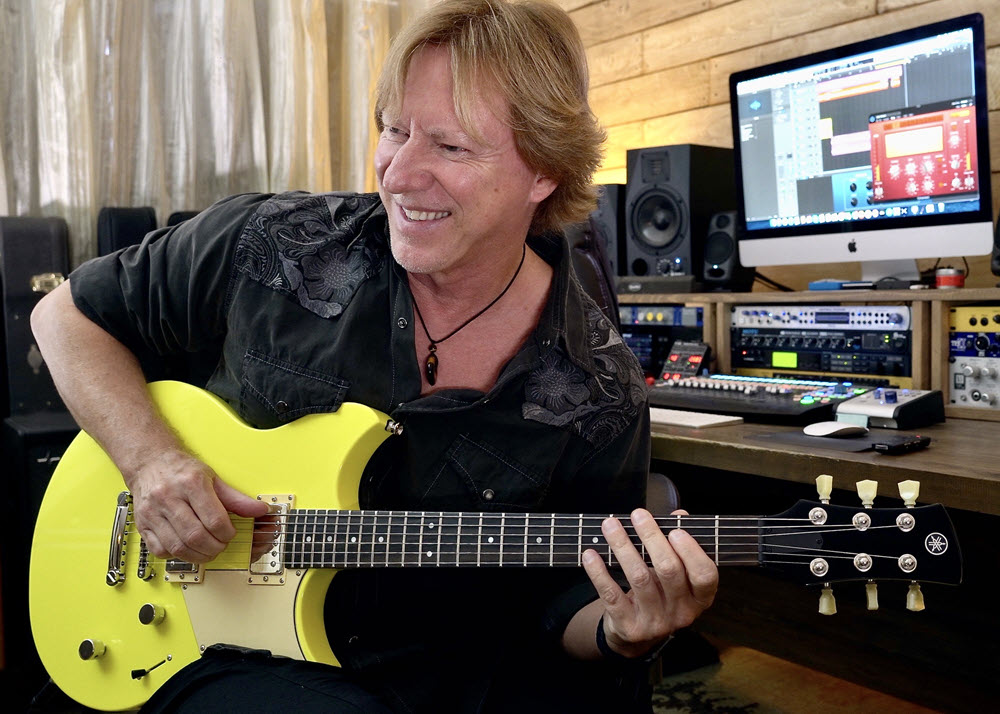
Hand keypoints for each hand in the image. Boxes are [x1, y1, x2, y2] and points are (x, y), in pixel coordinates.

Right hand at [127, 448, 268, 562]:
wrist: (150, 463)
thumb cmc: (182, 470)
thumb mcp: (213, 478)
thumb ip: (236, 498)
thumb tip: (259, 510)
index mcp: (191, 483)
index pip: (214, 520)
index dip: (227, 534)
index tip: (230, 535)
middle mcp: (169, 497)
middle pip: (195, 535)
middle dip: (214, 548)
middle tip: (220, 546)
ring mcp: (153, 512)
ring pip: (177, 546)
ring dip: (197, 555)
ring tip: (207, 551)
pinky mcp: (143, 524)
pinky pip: (160, 550)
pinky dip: (176, 555)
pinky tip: (186, 548)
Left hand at [581, 508, 717, 658]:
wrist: (638, 633)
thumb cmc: (660, 593)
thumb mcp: (676, 573)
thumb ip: (679, 543)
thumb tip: (679, 514)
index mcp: (700, 597)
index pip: (705, 574)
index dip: (691, 551)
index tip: (674, 530)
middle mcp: (682, 612)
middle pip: (669, 571)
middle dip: (652, 538)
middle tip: (638, 515)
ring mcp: (656, 622)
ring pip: (639, 578)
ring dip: (623, 547)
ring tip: (611, 525)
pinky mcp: (630, 627)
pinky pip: (612, 595)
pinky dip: (599, 572)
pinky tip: (591, 554)